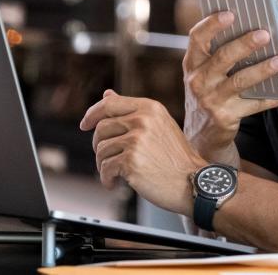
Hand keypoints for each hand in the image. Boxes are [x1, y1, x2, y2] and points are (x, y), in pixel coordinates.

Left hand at [80, 90, 206, 216]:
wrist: (193, 182)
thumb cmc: (175, 157)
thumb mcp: (158, 125)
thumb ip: (132, 111)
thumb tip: (106, 94)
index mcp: (149, 108)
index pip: (109, 104)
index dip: (93, 114)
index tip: (85, 125)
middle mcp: (142, 120)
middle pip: (101, 128)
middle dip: (100, 146)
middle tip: (109, 159)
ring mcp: (136, 140)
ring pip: (101, 150)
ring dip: (104, 165)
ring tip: (116, 174)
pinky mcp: (131, 161)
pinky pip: (105, 168)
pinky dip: (107, 179)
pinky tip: (116, 183)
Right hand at [182, 11, 277, 161]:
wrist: (202, 131)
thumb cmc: (209, 89)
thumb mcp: (205, 70)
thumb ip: (219, 50)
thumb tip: (253, 27)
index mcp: (192, 62)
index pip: (197, 38)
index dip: (212, 24)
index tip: (230, 13)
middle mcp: (198, 80)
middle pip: (222, 58)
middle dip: (244, 44)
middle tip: (265, 34)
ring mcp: (211, 100)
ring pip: (239, 81)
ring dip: (262, 69)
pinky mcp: (225, 117)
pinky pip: (253, 105)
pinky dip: (271, 98)